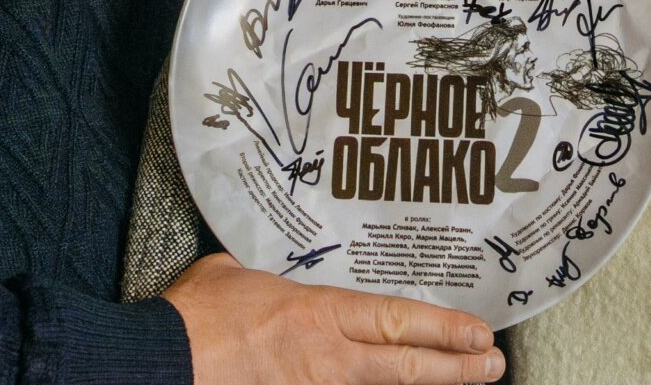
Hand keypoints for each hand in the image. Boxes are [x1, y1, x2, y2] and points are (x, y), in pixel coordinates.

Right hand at [164, 252, 504, 384]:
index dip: (444, 328)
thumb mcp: (232, 275)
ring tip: (461, 382)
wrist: (157, 366)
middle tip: (492, 365)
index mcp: (317, 315)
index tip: (479, 332)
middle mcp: (326, 359)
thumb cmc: (191, 319)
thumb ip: (262, 277)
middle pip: (406, 367)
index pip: (397, 320)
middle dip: (456, 368)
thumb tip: (260, 277)